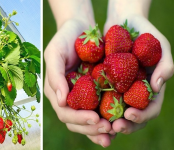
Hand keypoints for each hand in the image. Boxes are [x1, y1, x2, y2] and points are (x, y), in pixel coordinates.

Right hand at [44, 19, 114, 146]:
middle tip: (108, 129)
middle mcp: (69, 97)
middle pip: (77, 122)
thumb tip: (61, 101)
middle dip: (91, 128)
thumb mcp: (54, 53)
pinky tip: (119, 123)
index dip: (78, 119)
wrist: (80, 28)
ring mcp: (83, 96)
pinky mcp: (96, 91)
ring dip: (99, 130)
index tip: (95, 118)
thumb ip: (55, 76)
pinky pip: (101, 108)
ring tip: (114, 131)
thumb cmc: (64, 39)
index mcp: (57, 91)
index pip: (65, 112)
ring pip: (89, 120)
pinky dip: (108, 118)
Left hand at [104, 14, 173, 133]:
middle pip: (132, 117)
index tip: (129, 115)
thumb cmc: (144, 33)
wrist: (122, 23)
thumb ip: (165, 65)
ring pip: (115, 113)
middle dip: (125, 125)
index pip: (150, 109)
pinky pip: (100, 99)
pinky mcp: (104, 84)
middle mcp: (134, 93)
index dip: (142, 116)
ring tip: (99, 123)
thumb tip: (158, 87)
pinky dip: (95, 107)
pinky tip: (87, 110)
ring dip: (108, 122)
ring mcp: (119, 90)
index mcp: (150, 89)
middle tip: (113, 127)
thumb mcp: (160, 45)